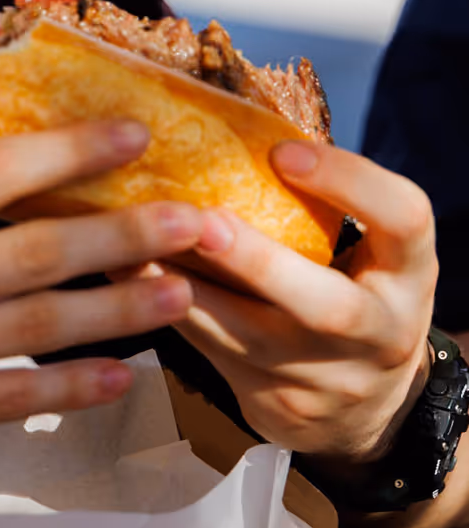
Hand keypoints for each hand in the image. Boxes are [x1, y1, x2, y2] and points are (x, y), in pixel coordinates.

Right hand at [0, 120, 207, 477]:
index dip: (74, 150)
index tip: (133, 134)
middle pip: (42, 247)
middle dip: (126, 231)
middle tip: (191, 219)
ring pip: (44, 322)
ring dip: (119, 309)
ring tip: (178, 294)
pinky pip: (15, 398)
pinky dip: (72, 387)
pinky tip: (117, 377)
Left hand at [154, 141, 437, 461]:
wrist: (362, 410)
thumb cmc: (346, 287)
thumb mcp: (363, 248)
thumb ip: (316, 201)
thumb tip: (219, 116)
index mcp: (407, 272)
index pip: (403, 219)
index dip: (349, 182)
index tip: (283, 150)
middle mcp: (379, 331)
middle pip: (328, 306)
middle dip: (258, 263)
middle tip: (201, 221)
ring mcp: (328, 378)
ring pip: (249, 339)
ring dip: (183, 286)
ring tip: (131, 242)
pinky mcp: (276, 405)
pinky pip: (210, 353)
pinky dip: (163, 307)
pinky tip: (120, 271)